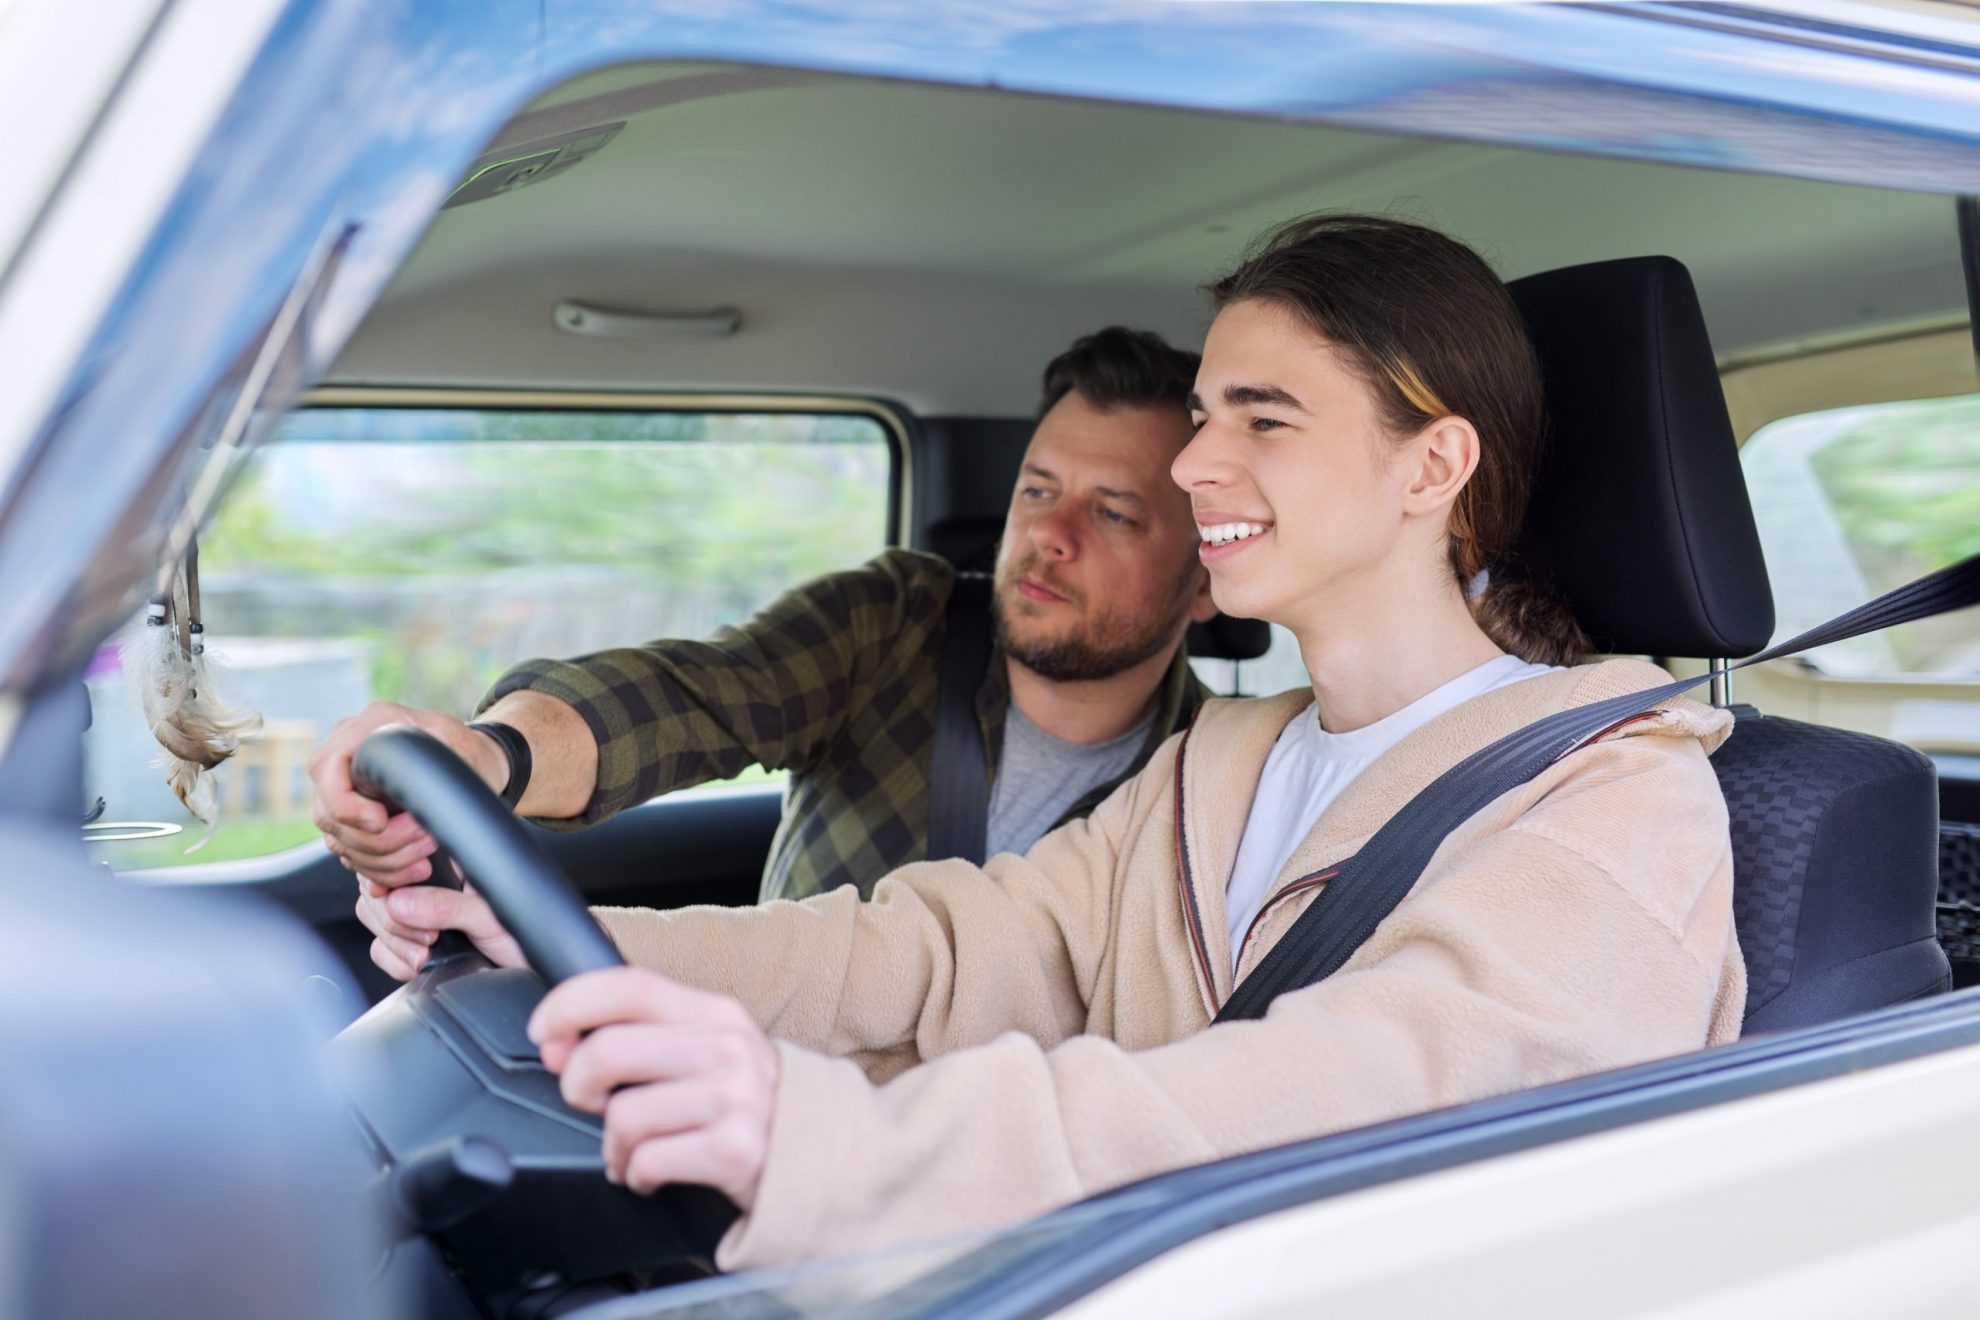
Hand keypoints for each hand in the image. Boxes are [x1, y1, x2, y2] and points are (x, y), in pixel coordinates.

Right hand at [309, 701, 509, 887]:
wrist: (471, 763)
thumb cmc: (466, 750)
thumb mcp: (459, 745)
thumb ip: (436, 763)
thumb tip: (424, 799)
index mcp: (363, 728)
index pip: (326, 770)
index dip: (348, 806)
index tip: (382, 822)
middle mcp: (343, 757)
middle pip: (331, 815)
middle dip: (380, 840)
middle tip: (426, 840)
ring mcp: (342, 791)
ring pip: (341, 842)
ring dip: (385, 861)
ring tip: (426, 856)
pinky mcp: (351, 821)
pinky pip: (352, 855)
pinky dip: (382, 870)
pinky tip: (415, 869)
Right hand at [356, 879, 526, 979]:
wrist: (530, 976)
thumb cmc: (525, 937)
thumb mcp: (490, 916)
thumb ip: (447, 906)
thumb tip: (400, 902)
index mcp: (450, 864)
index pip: (398, 855)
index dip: (385, 875)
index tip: (387, 894)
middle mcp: (429, 885)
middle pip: (377, 890)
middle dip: (394, 920)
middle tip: (429, 937)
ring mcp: (417, 915)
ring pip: (373, 918)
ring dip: (396, 943)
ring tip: (428, 953)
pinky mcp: (411, 944)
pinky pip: (379, 949)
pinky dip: (395, 962)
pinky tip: (421, 964)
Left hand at [528, 968, 777, 1210]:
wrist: (819, 1154)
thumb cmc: (747, 1103)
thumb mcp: (707, 1050)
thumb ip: (642, 1037)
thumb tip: (560, 1043)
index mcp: (714, 1013)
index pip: (628, 985)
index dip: (571, 1004)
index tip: (543, 1030)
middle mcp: (726, 1047)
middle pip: (609, 1051)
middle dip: (578, 1086)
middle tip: (590, 1103)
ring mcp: (733, 1098)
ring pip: (622, 1116)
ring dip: (613, 1145)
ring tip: (632, 1150)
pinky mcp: (734, 1150)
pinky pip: (647, 1161)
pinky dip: (636, 1176)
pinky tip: (653, 1173)